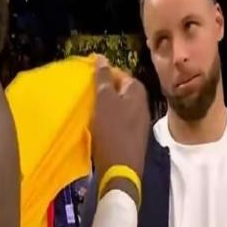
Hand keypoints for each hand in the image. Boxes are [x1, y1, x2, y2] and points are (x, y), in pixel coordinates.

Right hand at [91, 56, 150, 202]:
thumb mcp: (105, 100)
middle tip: (84, 92)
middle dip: (102, 90)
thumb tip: (101, 57)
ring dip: (103, 105)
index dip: (101, 74)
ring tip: (87, 107)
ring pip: (117, 105)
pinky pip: (118, 119)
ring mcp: (138, 120)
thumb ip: (103, 78)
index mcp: (137, 91)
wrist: (121, 169)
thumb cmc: (112, 130)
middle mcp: (142, 103)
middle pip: (118, 89)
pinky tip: (95, 123)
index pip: (118, 73)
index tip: (85, 79)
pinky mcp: (132, 135)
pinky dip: (107, 118)